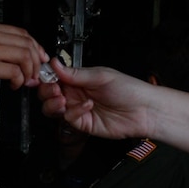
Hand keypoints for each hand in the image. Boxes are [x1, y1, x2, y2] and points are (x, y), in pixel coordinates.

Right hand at [0, 20, 48, 94]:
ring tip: (26, 81)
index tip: (39, 58)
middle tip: (36, 73)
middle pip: (27, 42)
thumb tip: (8, 58)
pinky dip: (19, 80)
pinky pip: (14, 71)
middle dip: (36, 60)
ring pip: (24, 55)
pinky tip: (14, 85)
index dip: (35, 46)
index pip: (21, 32)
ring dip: (30, 71)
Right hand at [38, 64, 158, 140]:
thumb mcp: (101, 75)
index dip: (46, 77)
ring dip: (53, 104)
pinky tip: (87, 106)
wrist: (144, 110)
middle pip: (48, 94)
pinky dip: (74, 112)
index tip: (44, 76)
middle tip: (54, 89)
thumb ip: (75, 73)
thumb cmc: (129, 89)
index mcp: (79, 79)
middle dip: (47, 91)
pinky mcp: (83, 124)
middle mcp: (76, 93)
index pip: (54, 77)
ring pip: (53, 109)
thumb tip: (55, 63)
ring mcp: (78, 109)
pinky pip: (69, 119)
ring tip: (63, 99)